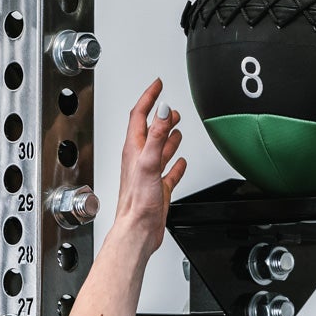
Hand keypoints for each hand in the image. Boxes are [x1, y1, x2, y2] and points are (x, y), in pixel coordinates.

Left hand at [115, 77, 187, 255]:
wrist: (137, 231)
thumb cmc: (137, 203)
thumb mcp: (148, 162)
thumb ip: (157, 135)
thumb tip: (163, 111)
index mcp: (134, 150)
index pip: (140, 115)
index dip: (149, 98)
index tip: (158, 85)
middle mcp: (140, 160)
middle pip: (151, 130)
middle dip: (161, 115)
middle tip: (170, 106)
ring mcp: (149, 174)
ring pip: (160, 149)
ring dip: (169, 136)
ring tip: (176, 126)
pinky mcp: (158, 189)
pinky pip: (169, 172)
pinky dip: (176, 164)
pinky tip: (181, 162)